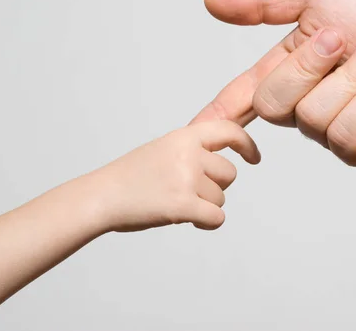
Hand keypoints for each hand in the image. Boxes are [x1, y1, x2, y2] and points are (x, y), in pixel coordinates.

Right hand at [95, 121, 259, 231]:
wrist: (101, 196)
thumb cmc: (130, 176)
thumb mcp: (164, 149)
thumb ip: (193, 150)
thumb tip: (226, 158)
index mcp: (184, 137)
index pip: (228, 131)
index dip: (246, 145)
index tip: (254, 158)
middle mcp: (189, 154)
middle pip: (229, 175)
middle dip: (214, 187)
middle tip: (186, 191)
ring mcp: (186, 179)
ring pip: (221, 198)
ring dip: (205, 206)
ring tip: (175, 202)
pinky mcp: (183, 205)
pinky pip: (216, 218)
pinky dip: (207, 223)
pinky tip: (191, 221)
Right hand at [192, 0, 355, 169]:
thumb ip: (264, 2)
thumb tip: (212, 2)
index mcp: (290, 71)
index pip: (240, 98)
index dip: (215, 114)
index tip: (191, 131)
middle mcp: (305, 104)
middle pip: (273, 103)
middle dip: (311, 64)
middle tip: (344, 40)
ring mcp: (331, 132)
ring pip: (312, 118)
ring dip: (352, 78)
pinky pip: (346, 136)